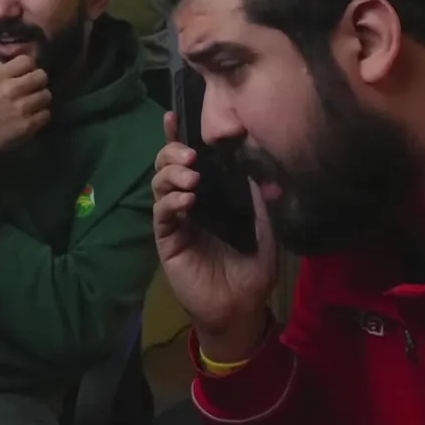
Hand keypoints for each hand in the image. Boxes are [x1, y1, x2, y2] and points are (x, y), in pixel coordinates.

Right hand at [0, 55, 50, 160]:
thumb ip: (1, 69)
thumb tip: (21, 64)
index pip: (26, 60)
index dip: (27, 68)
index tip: (25, 74)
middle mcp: (12, 89)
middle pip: (42, 76)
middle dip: (38, 82)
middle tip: (32, 89)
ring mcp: (22, 107)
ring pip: (46, 95)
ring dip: (40, 99)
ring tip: (32, 105)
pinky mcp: (28, 125)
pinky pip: (46, 114)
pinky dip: (40, 115)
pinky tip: (31, 117)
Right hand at [152, 112, 277, 360]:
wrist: (241, 308)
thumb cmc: (253, 268)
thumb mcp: (265, 228)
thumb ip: (260, 198)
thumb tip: (257, 165)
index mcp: (212, 194)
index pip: (192, 160)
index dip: (180, 137)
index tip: (174, 115)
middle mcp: (190, 202)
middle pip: (167, 165)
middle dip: (172, 152)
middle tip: (190, 155)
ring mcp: (176, 220)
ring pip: (159, 185)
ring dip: (171, 174)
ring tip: (191, 178)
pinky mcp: (168, 240)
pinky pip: (161, 214)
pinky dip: (171, 202)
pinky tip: (187, 202)